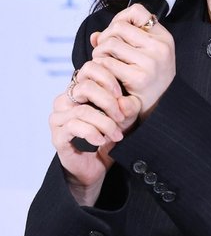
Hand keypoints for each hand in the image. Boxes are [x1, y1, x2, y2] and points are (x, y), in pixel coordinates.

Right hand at [50, 61, 126, 203]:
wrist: (98, 166)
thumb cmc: (110, 135)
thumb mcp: (125, 117)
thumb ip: (128, 106)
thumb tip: (124, 102)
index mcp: (79, 89)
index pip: (89, 69)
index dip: (108, 79)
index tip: (121, 95)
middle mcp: (65, 100)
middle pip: (85, 87)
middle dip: (108, 102)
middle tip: (121, 117)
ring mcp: (58, 118)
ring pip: (82, 111)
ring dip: (104, 123)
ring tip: (116, 134)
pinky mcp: (58, 136)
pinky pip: (74, 127)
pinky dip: (93, 133)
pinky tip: (102, 141)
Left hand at [91, 3, 175, 120]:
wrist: (159, 108)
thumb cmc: (149, 79)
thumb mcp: (146, 55)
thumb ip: (123, 40)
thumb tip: (94, 36)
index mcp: (163, 38)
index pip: (138, 12)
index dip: (121, 18)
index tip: (116, 32)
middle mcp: (159, 47)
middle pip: (118, 27)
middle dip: (105, 38)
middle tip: (105, 52)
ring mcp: (150, 62)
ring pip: (110, 43)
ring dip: (100, 53)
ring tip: (105, 63)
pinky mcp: (138, 77)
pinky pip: (107, 63)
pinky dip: (101, 67)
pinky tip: (105, 75)